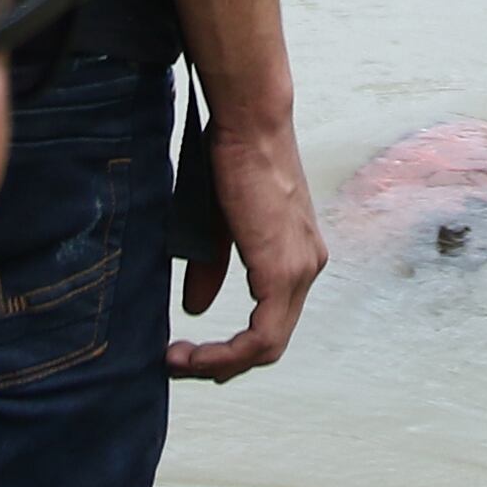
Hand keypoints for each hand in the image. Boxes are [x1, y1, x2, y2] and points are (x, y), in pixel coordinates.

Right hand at [171, 109, 323, 382]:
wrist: (249, 123)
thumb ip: (212, 268)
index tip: (188, 350)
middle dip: (222, 362)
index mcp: (296, 254)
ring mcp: (300, 270)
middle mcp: (308, 266)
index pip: (272, 321)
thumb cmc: (231, 158)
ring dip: (219, 363)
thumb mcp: (218, 225)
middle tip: (178, 364)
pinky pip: (262, 337)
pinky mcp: (283, 272)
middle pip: (271, 342)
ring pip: (267, 347)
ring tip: (177, 362)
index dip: (231, 346)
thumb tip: (198, 309)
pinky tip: (193, 352)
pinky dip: (226, 354)